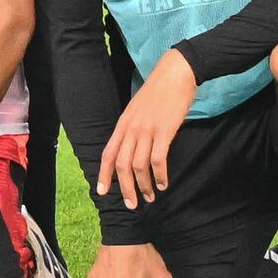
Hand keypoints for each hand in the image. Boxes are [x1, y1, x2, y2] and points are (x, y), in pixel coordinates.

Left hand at [94, 53, 200, 206]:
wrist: (175, 73)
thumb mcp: (138, 110)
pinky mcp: (164, 130)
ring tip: (150, 197)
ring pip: (138, 165)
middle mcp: (131, 128)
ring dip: (144, 185)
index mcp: (123, 124)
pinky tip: (163, 183)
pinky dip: (159, 175)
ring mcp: (146, 129)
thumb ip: (133, 128)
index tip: (102, 192)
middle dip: (125, 188)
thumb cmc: (159, 92)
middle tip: (132, 204)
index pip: (108, 153)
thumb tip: (133, 149)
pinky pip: (157, 159)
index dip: (104, 174)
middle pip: (121, 165)